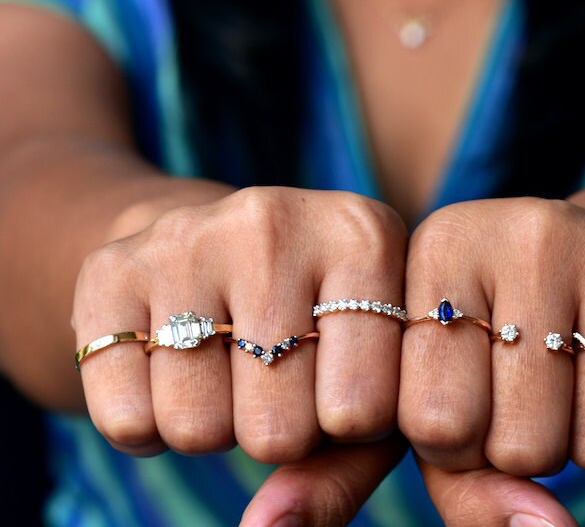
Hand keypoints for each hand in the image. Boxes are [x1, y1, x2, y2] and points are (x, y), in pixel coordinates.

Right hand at [73, 187, 406, 468]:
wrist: (218, 240)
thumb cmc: (317, 330)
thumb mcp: (366, 377)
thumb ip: (347, 470)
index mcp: (363, 234)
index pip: (362, 410)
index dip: (347, 425)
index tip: (339, 379)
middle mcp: (275, 220)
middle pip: (277, 428)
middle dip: (277, 431)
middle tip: (275, 376)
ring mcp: (188, 237)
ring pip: (195, 429)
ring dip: (211, 427)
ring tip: (226, 368)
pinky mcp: (110, 267)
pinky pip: (124, 420)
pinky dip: (145, 424)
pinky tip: (172, 368)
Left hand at [399, 197, 584, 481]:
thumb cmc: (509, 337)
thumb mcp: (452, 385)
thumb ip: (458, 480)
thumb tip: (537, 526)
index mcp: (444, 245)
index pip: (434, 421)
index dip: (458, 442)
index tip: (473, 394)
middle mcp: (529, 230)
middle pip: (523, 443)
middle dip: (531, 445)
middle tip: (539, 386)